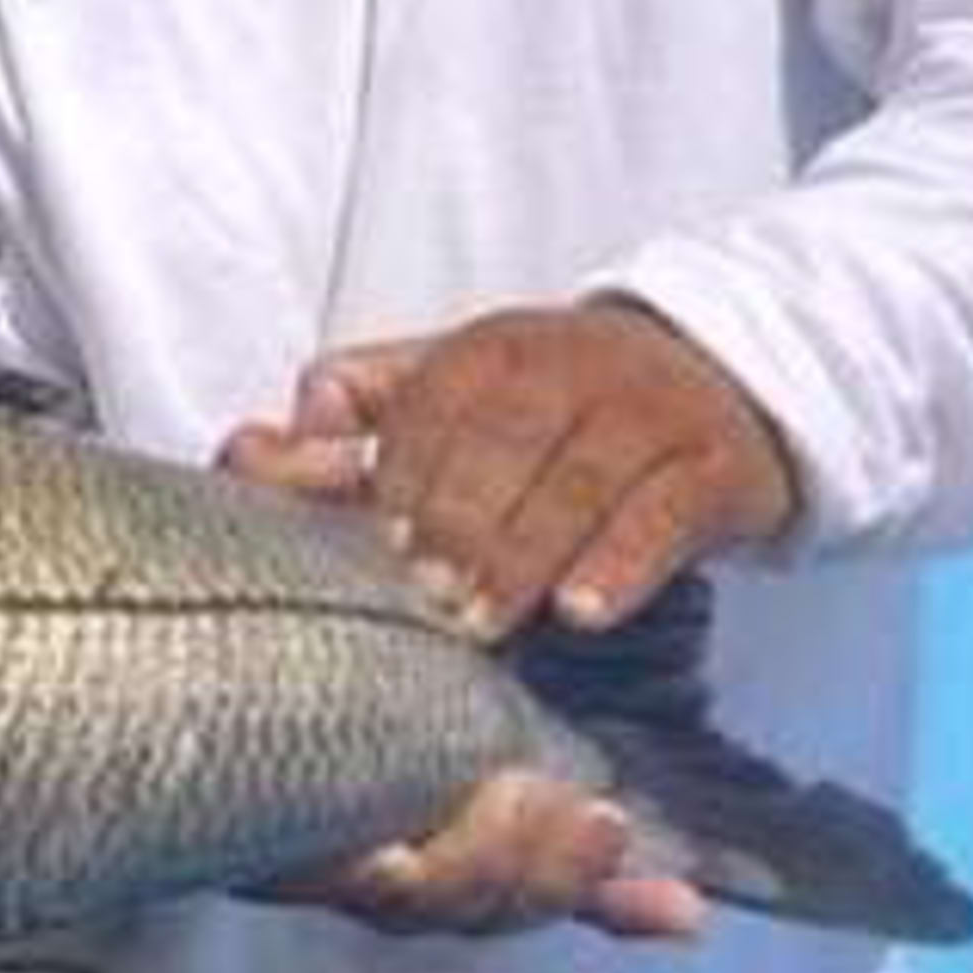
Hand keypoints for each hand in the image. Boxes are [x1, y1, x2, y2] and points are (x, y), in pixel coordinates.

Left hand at [216, 298, 797, 942]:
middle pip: (502, 443)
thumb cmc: (553, 404)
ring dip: (525, 555)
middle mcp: (570, 369)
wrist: (717, 375)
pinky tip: (581, 610)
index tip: (372, 546)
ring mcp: (648, 412)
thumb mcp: (455, 387)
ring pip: (580, 482)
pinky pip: (667, 513)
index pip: (433, 406)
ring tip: (483, 621)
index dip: (400, 477)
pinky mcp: (714, 464)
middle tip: (421, 600)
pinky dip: (622, 563)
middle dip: (456, 524)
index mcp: (490, 350)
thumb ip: (354, 415)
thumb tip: (254, 445)